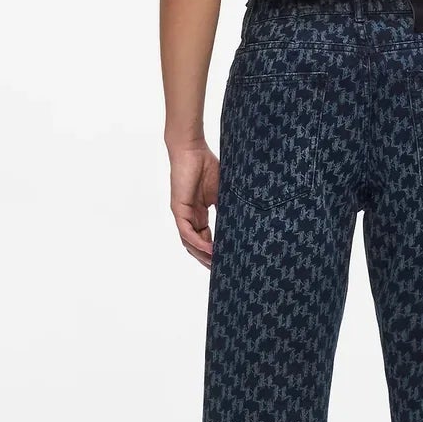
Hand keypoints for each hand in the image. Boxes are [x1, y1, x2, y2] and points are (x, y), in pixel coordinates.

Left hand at [169, 141, 219, 268]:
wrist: (192, 150)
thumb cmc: (206, 166)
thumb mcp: (222, 192)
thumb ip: (227, 207)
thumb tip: (243, 222)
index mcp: (199, 214)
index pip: (205, 239)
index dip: (215, 252)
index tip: (228, 261)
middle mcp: (190, 217)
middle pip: (196, 245)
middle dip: (208, 259)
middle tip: (223, 271)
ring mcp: (183, 214)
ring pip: (189, 243)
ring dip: (202, 256)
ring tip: (216, 266)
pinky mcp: (179, 209)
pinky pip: (186, 232)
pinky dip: (197, 243)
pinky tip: (210, 251)